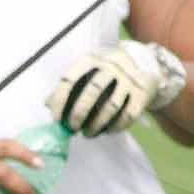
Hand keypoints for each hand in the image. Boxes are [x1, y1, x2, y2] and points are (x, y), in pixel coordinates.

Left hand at [47, 40, 186, 136]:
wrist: (145, 61)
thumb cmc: (108, 68)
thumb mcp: (89, 67)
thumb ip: (70, 84)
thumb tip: (48, 104)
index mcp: (92, 58)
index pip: (70, 78)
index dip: (59, 100)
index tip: (55, 118)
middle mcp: (111, 66)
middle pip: (91, 91)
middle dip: (79, 113)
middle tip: (72, 128)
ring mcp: (129, 79)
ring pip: (111, 106)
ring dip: (97, 124)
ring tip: (88, 134)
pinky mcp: (142, 93)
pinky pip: (128, 115)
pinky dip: (116, 127)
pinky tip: (107, 132)